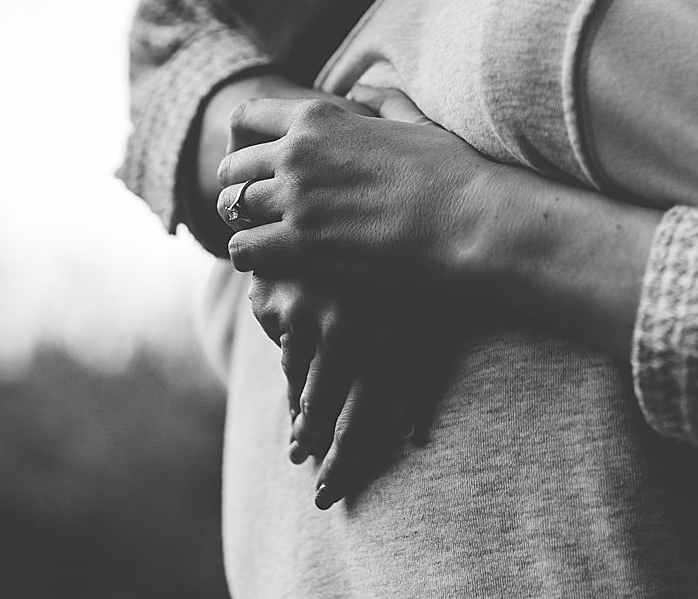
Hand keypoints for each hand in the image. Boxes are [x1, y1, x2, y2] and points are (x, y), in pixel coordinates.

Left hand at [216, 90, 495, 286]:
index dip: (245, 141)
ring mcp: (297, 198)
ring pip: (233, 209)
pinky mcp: (303, 244)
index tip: (258, 164)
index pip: (247, 116)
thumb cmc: (452, 172)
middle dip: (242, 187)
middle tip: (261, 210)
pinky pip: (243, 250)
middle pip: (232, 168)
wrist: (471, 220)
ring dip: (245, 224)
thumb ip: (382, 102)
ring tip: (266, 239)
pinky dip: (251, 258)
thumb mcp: (414, 121)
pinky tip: (274, 265)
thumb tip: (365, 92)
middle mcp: (298, 152)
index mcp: (320, 117)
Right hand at [247, 274, 459, 508]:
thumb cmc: (400, 277)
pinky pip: (283, 349)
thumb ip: (418, 376)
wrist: (355, 207)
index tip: (331, 491)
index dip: (349, 456)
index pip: (369, 409)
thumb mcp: (419, 318)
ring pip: (303, 384)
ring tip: (302, 446)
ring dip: (304, 419)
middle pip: (330, 406)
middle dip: (323, 449)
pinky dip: (292, 368)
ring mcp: (310, 308)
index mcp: (395, 330)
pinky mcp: (278, 297)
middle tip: (316, 486)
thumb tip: (415, 437)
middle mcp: (351, 322)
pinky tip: (298, 379)